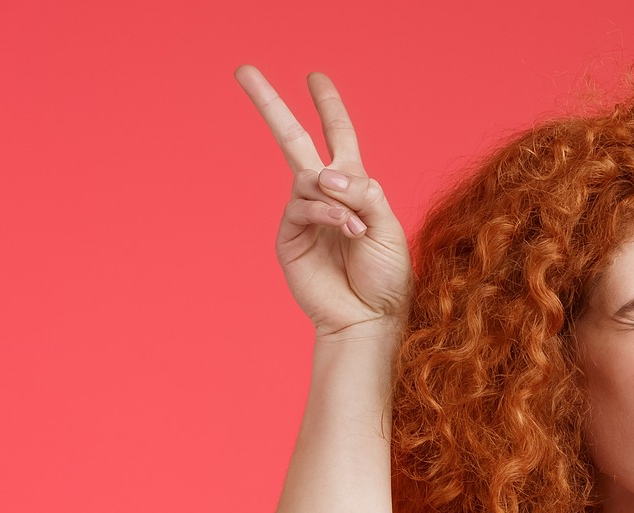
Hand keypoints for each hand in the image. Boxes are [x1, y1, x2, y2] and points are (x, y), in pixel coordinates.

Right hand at [234, 66, 411, 338]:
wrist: (369, 320)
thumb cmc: (386, 278)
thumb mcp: (388, 228)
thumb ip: (364, 193)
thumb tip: (326, 172)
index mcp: (355, 189)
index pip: (338, 137)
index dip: (329, 107)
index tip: (316, 77)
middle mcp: (325, 196)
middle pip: (293, 140)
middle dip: (271, 105)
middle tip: (244, 70)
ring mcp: (304, 216)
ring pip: (307, 179)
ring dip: (335, 198)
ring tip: (356, 229)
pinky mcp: (290, 238)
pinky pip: (302, 207)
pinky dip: (327, 212)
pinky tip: (346, 230)